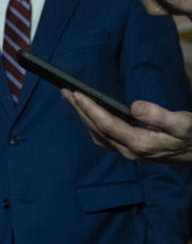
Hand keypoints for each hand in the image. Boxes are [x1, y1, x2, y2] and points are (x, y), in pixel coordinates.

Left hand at [62, 90, 191, 162]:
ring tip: (71, 98)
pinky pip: (102, 137)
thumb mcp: (182, 123)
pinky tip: (87, 113)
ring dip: (82, 116)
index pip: (107, 124)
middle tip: (65, 90)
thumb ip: (159, 116)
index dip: (90, 108)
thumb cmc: (191, 136)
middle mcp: (129, 151)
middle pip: (96, 129)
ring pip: (97, 134)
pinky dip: (91, 123)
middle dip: (79, 109)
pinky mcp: (128, 150)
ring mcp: (127, 152)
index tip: (77, 93)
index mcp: (140, 144)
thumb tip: (134, 107)